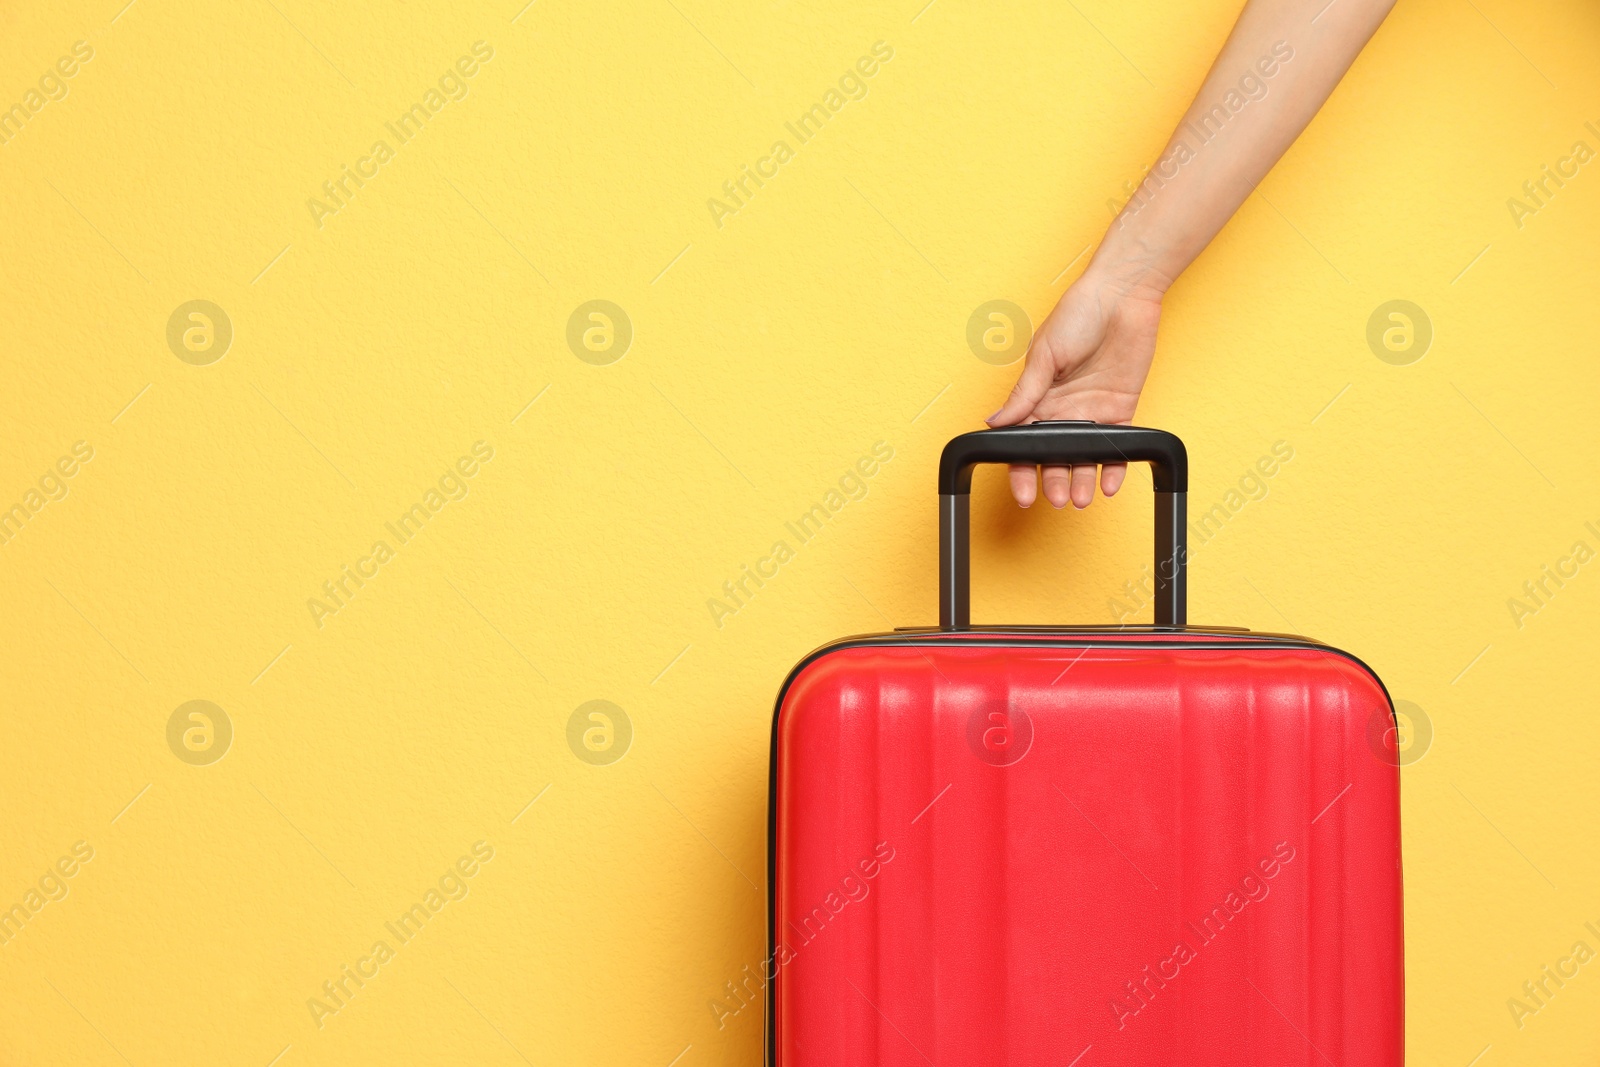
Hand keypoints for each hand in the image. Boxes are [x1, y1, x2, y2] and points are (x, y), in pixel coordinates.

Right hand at [986, 269, 1164, 507]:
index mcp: (1038, 398)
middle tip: (1056, 497)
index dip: (1022, 468)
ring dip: (1081, 479)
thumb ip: (1023, 394)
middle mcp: (1063, 410)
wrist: (1121, 296)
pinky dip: (1114, 467)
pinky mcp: (1121, 410)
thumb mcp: (1043, 355)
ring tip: (1080, 498)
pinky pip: (1117, 446)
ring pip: (1084, 457)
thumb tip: (994, 422)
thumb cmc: (1078, 314)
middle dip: (1053, 480)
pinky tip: (1108, 485)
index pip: (1024, 442)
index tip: (1023, 492)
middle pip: (1054, 456)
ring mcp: (1092, 413)